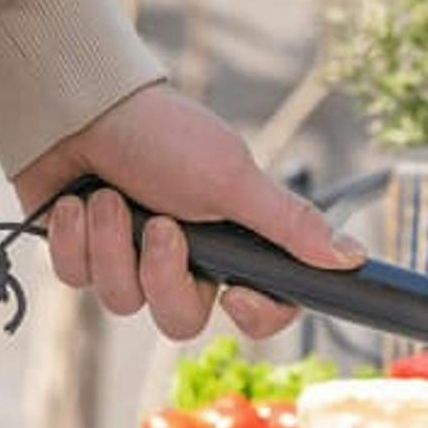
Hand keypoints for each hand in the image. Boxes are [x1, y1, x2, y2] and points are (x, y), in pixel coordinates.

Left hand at [9, 83, 364, 340]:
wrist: (78, 106)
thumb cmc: (163, 136)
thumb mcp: (234, 180)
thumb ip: (291, 224)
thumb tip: (354, 258)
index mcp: (233, 248)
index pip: (263, 313)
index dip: (254, 317)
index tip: (236, 294)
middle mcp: (186, 263)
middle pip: (181, 320)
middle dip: (161, 274)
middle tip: (157, 224)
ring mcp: (130, 262)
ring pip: (124, 302)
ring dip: (111, 245)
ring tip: (105, 196)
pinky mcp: (81, 255)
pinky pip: (77, 279)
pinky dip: (73, 239)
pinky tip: (76, 202)